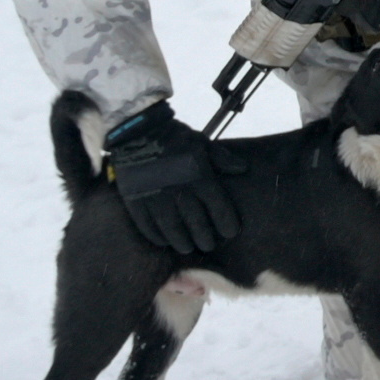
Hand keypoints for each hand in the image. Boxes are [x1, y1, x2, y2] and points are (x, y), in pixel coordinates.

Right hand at [97, 103, 238, 253]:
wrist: (137, 131)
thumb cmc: (174, 138)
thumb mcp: (202, 143)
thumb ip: (222, 159)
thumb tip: (243, 169)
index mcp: (200, 178)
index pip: (218, 208)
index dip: (226, 223)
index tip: (231, 232)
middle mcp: (180, 192)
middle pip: (196, 224)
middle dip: (205, 238)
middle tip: (209, 246)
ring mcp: (156, 199)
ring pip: (172, 229)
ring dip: (181, 242)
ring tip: (188, 248)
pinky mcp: (136, 201)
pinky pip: (148, 226)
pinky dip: (157, 236)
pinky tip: (163, 241)